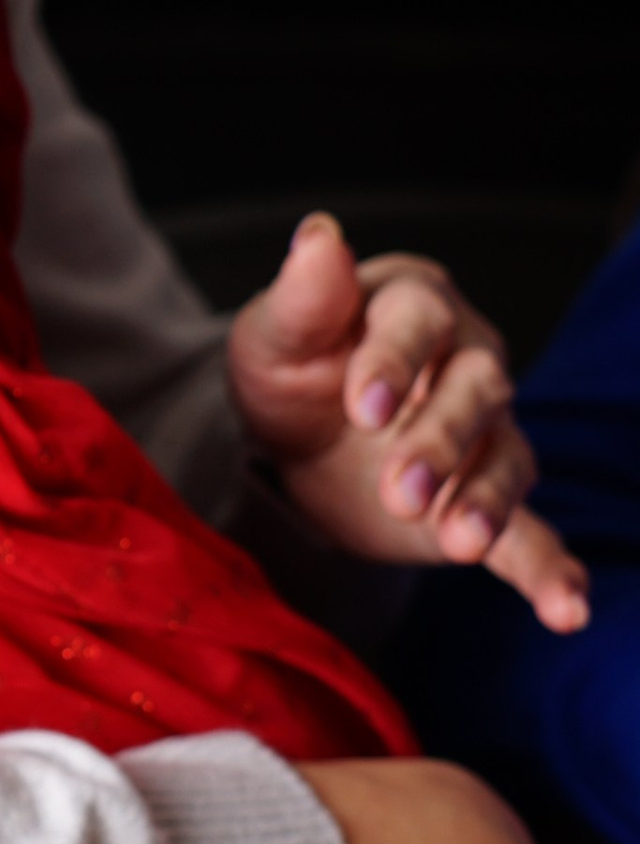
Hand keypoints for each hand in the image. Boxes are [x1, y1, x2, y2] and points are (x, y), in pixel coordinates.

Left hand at [227, 214, 586, 634]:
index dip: (394, 364)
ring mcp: (484, 436)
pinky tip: (568, 608)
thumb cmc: (290, 368)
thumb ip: (302, 295)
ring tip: (461, 541)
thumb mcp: (275, 333)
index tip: (361, 407)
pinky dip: (548, 570)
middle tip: (399, 489)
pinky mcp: (481, 503)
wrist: (290, 441)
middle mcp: (468, 362)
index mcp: (414, 305)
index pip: (418, 325)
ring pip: (505, 460)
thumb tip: (319, 235)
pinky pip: (528, 535)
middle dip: (440, 442)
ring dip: (486, 500)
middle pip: (476, 393)